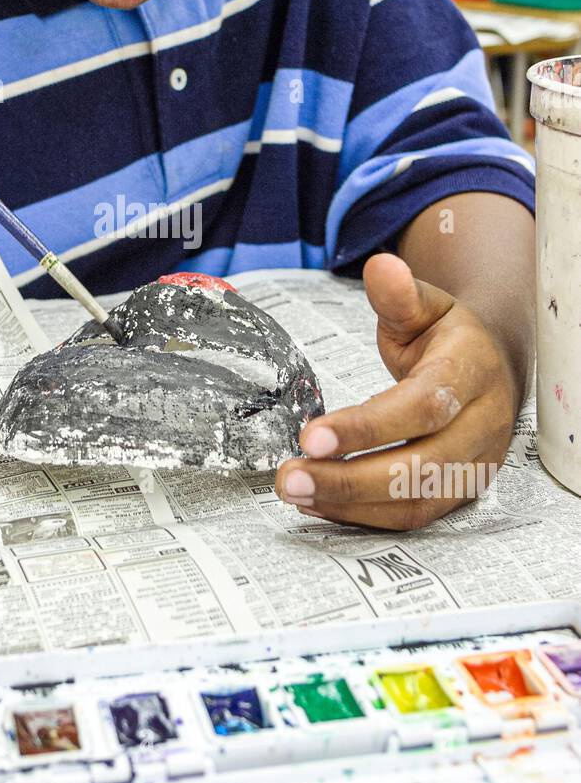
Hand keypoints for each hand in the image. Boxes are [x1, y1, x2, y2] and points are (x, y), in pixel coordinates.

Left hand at [275, 253, 518, 530]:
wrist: (492, 368)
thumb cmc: (448, 338)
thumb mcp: (426, 306)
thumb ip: (398, 294)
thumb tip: (381, 266)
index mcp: (471, 372)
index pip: (421, 407)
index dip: (367, 427)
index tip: (311, 437)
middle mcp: (480, 425)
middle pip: (418, 466)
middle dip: (349, 479)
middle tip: (291, 477)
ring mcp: (473, 464)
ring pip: (415, 500)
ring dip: (350, 504)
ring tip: (296, 492)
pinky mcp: (458, 491)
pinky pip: (413, 516)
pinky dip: (364, 516)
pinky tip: (318, 504)